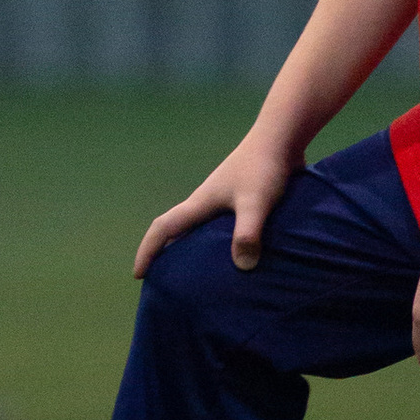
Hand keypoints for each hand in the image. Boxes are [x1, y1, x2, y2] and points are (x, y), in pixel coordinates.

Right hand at [134, 126, 298, 277]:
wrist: (280, 138)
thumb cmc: (263, 168)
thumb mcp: (255, 203)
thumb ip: (247, 232)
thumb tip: (242, 267)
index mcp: (201, 202)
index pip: (164, 227)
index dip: (148, 250)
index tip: (138, 275)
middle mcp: (207, 201)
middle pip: (177, 230)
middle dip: (165, 254)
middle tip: (164, 281)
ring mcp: (224, 199)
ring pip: (199, 228)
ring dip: (192, 249)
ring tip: (198, 276)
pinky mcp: (242, 199)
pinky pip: (221, 227)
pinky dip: (218, 244)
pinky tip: (235, 255)